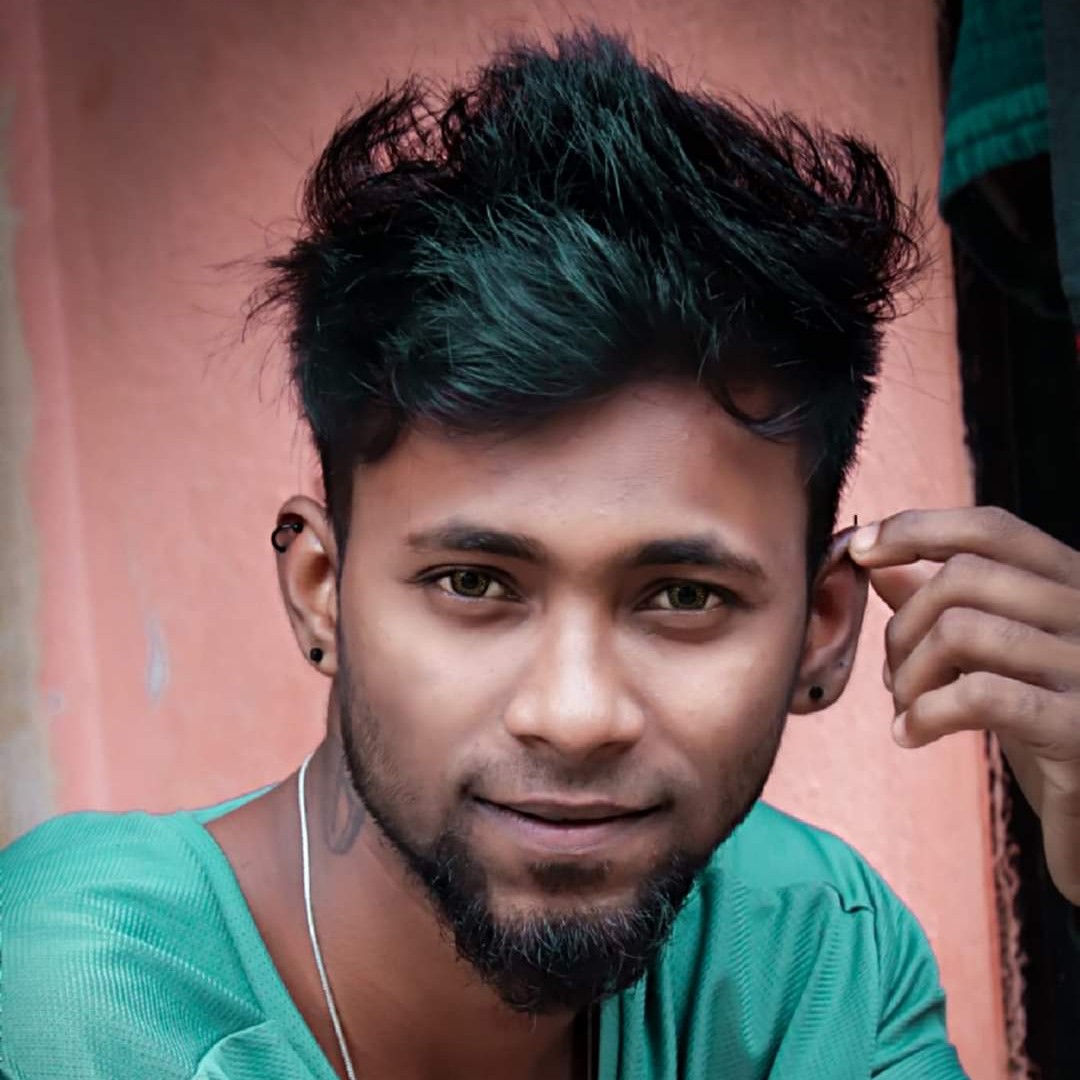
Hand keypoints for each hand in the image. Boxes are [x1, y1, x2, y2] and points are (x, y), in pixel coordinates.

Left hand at [847, 507, 1079, 903]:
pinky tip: (910, 735)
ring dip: (909, 674)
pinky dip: (925, 713)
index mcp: (1074, 581)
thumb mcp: (995, 655)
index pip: (989, 526)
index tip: (860, 550)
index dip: (915, 529)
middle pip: (962, 578)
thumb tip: (876, 562)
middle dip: (903, 624)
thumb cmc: (1046, 724)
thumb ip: (946, 605)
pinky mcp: (1079, 727)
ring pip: (960, 631)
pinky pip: (978, 695)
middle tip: (892, 674)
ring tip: (904, 708)